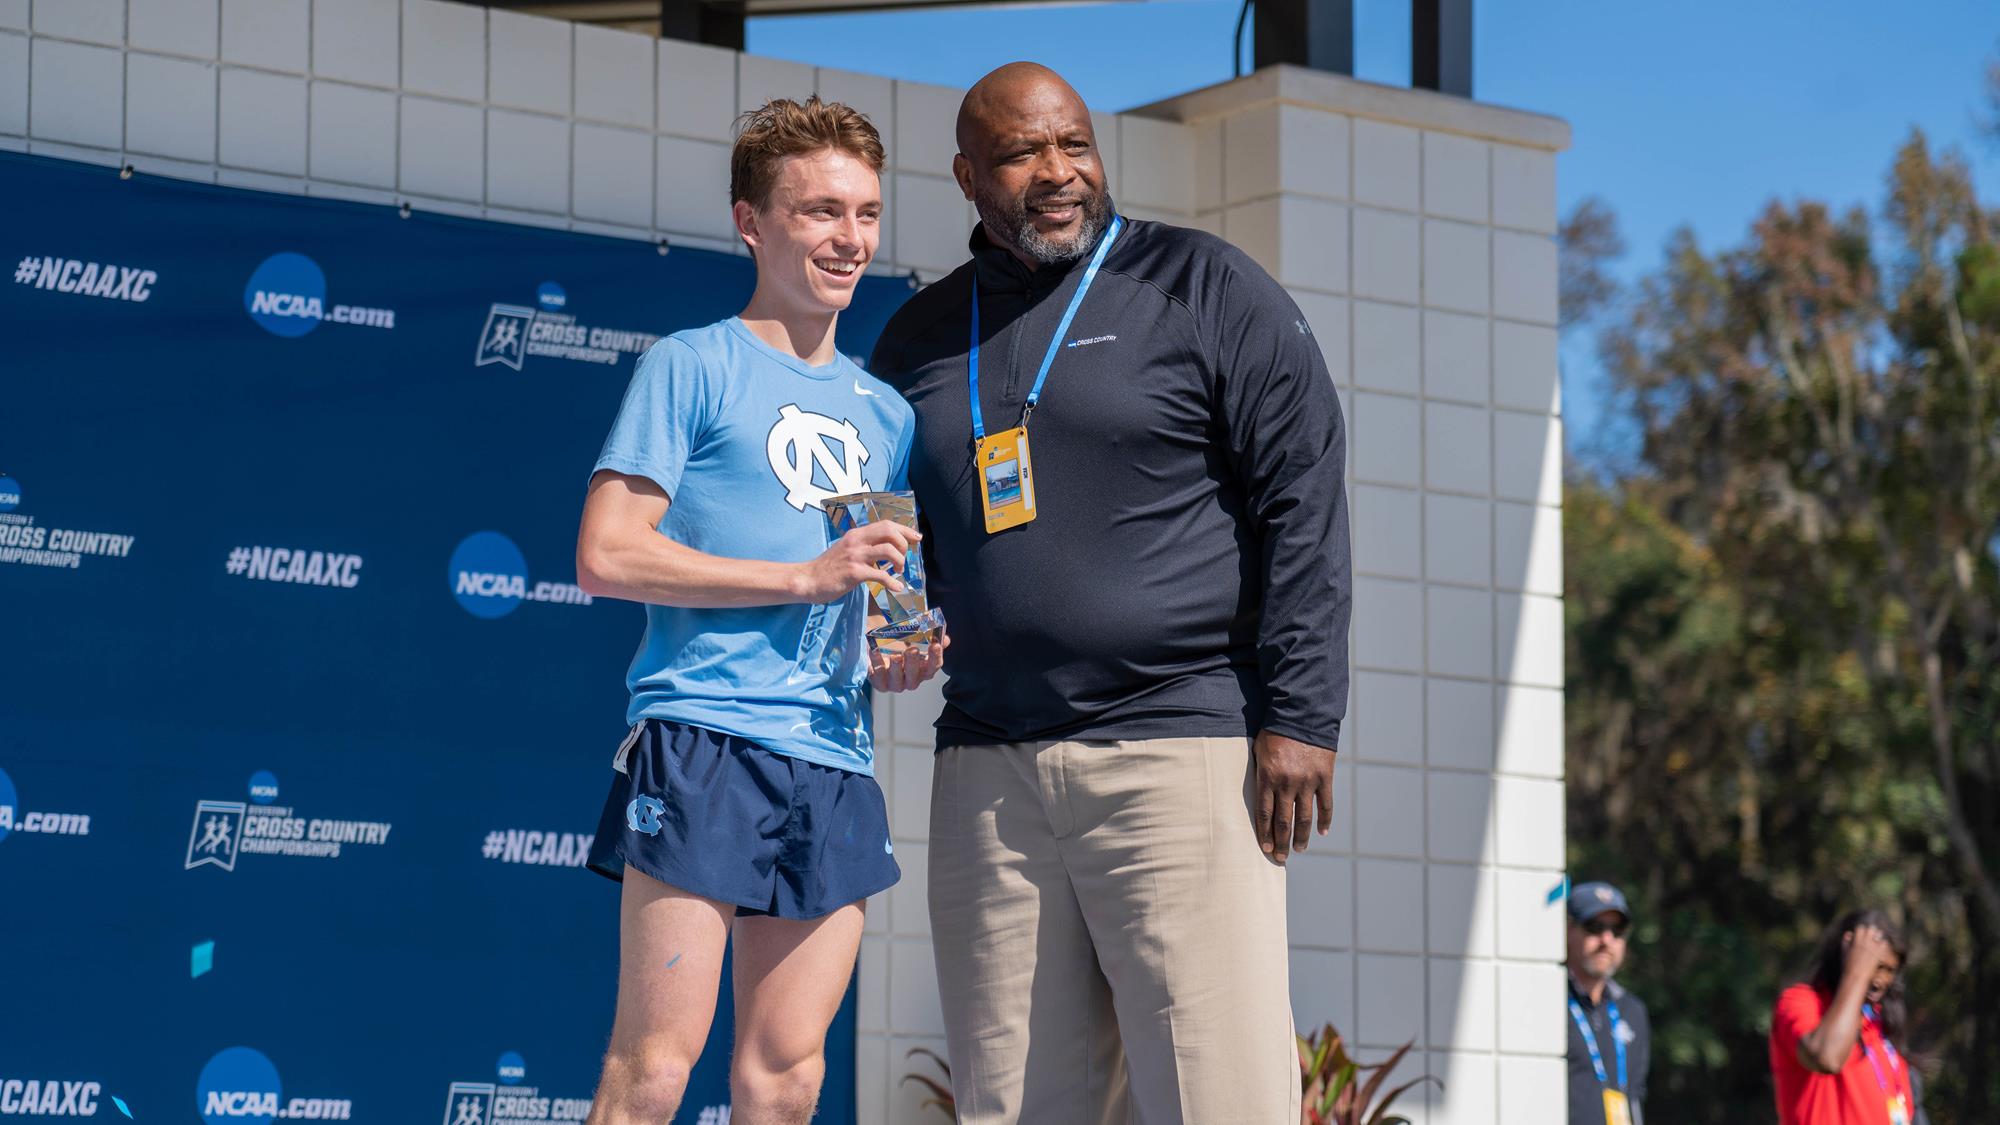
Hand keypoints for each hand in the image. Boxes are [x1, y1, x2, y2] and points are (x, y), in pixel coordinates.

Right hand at [794, 522, 920, 602]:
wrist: (808, 580)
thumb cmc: (828, 567)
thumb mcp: (846, 549)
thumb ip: (864, 545)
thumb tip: (887, 549)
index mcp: (857, 533)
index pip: (886, 524)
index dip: (905, 530)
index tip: (917, 537)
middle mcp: (857, 540)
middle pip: (890, 532)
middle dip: (904, 543)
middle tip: (904, 558)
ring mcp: (855, 556)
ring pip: (889, 551)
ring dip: (900, 562)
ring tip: (898, 572)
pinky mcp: (854, 573)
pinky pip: (881, 575)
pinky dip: (892, 583)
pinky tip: (896, 588)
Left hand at [868, 630, 948, 692]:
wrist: (878, 642)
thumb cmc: (900, 642)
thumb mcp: (914, 637)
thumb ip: (929, 637)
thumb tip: (944, 639)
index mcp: (923, 670)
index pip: (933, 667)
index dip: (935, 657)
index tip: (935, 645)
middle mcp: (910, 680)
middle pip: (914, 677)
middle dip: (913, 664)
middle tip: (912, 650)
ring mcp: (894, 683)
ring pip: (896, 681)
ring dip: (896, 668)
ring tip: (895, 655)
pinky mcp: (878, 681)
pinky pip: (876, 676)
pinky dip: (876, 663)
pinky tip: (874, 651)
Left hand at [1253, 730, 1335, 864]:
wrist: (1303, 713)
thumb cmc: (1275, 731)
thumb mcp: (1259, 750)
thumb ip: (1259, 773)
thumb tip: (1258, 794)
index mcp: (1267, 777)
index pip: (1264, 813)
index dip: (1264, 833)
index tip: (1264, 848)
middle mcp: (1287, 783)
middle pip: (1283, 821)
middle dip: (1280, 842)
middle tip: (1280, 858)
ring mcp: (1307, 782)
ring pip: (1304, 818)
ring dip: (1301, 837)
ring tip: (1299, 849)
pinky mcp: (1324, 777)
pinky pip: (1326, 804)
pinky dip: (1325, 820)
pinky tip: (1323, 832)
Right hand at [1843, 925, 1894, 977]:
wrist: (1855, 977)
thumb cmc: (1848, 966)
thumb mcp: (1844, 952)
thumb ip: (1846, 941)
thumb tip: (1849, 933)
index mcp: (1855, 941)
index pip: (1861, 928)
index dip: (1863, 931)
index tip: (1864, 935)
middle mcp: (1864, 942)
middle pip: (1871, 929)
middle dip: (1872, 932)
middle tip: (1873, 937)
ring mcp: (1872, 948)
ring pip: (1880, 935)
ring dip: (1879, 938)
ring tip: (1879, 942)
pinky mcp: (1879, 954)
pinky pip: (1885, 944)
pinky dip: (1884, 945)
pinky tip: (1883, 949)